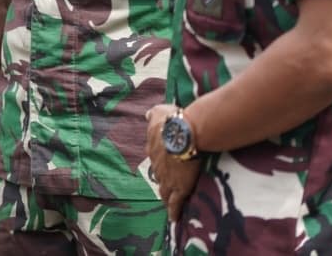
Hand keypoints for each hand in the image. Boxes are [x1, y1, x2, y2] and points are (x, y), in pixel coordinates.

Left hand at [146, 103, 201, 222]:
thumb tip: (147, 114)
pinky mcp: (179, 188)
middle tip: (164, 187)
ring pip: (164, 191)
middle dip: (161, 181)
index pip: (155, 158)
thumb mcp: (159, 112)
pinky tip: (173, 219)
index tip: (162, 165)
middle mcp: (157, 165)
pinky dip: (173, 211)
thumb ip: (153, 114)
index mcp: (153, 148)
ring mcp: (167, 178)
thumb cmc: (173, 121)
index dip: (159, 162)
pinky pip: (175, 203)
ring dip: (165, 197)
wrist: (184, 134)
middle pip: (158, 176)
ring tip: (166, 204)